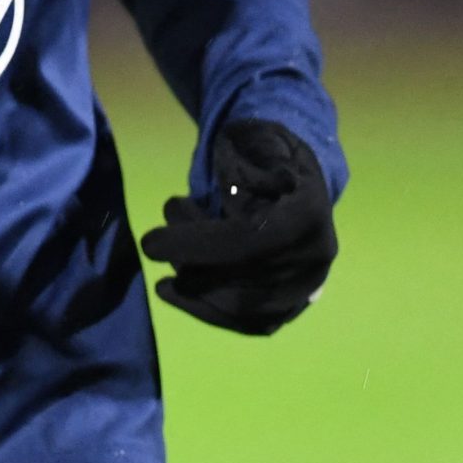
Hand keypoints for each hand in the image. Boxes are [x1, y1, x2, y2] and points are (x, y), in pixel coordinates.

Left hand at [140, 120, 336, 335]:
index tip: (148, 242)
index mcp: (309, 214)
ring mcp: (305, 290)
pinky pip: (244, 323)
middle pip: (240, 279)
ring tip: (165, 252)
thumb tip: (230, 189)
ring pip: (239, 307)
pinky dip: (204, 310)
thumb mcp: (256, 139)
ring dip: (190, 284)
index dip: (195, 245)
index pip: (248, 242)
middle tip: (157, 237)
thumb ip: (242, 159)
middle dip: (188, 260)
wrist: (296, 185)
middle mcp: (314, 259)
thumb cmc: (266, 156)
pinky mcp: (290, 309)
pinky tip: (171, 290)